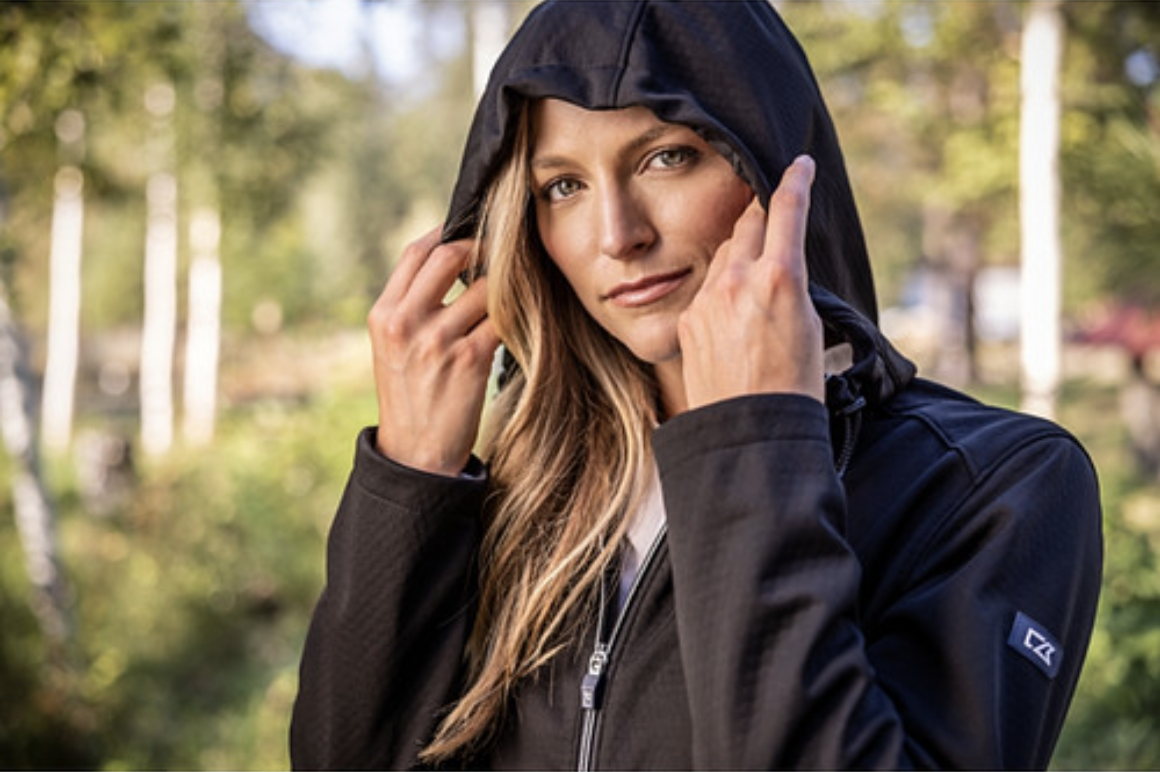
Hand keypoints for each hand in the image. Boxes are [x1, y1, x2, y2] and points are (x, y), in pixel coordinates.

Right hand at [367, 226, 500, 475]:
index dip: (445, 233)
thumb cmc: (410, 398)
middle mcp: (406, 322)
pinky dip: (517, 317)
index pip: (415, 252)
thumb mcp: (393, 348)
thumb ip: (412, 307)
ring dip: (506, 286)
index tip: (468, 230)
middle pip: (450, 255)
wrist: (416, 455)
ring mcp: (438, 341)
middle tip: (500, 256)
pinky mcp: (470, 360)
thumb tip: (451, 262)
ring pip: (486, 287)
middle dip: (480, 248)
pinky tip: (522, 321)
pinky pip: (504, 320)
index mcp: (384, 315)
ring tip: (516, 292)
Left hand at [678, 155, 824, 408]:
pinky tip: (733, 315)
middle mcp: (738, 279)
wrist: (750, 430)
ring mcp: (708, 299)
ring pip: (724, 255)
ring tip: (755, 277)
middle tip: (773, 216)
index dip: (795, 181)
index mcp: (780, 277)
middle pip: (749, 224)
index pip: (786, 209)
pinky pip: (707, 290)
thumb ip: (791, 285)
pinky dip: (722, 291)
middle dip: (762, 216)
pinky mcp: (690, 320)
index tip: (800, 164)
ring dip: (740, 253)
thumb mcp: (809, 326)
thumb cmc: (793, 386)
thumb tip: (779, 268)